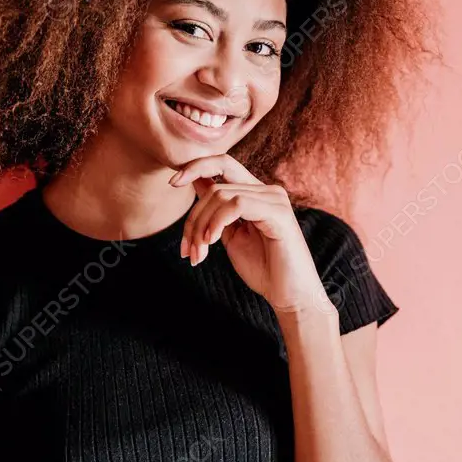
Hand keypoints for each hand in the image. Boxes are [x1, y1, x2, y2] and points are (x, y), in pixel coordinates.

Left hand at [169, 153, 326, 315]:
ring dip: (200, 227)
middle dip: (193, 217)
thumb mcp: (231, 235)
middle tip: (186, 250)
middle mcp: (267, 190)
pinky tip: (211, 243)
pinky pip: (237, 204)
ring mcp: (275, 199)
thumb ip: (216, 211)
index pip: (223, 164)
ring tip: (198, 254)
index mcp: (257, 193)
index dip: (195, 167)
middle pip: (216, 185)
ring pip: (221, 195)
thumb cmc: (263, 269)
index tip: (172, 183)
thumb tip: (194, 183)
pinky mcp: (278, 213)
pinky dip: (217, 223)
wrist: (289, 296)